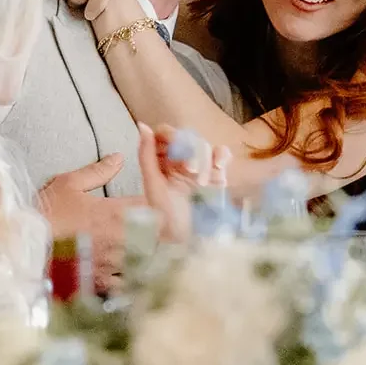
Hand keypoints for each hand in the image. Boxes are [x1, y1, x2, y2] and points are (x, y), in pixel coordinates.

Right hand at [38, 155, 143, 291]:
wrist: (26, 245)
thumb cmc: (47, 212)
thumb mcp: (69, 184)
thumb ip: (98, 171)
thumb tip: (119, 158)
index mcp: (114, 212)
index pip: (150, 206)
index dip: (156, 205)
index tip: (153, 204)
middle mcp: (119, 238)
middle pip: (155, 236)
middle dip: (156, 231)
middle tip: (154, 228)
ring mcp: (112, 261)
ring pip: (145, 260)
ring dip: (146, 254)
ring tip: (141, 250)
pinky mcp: (102, 280)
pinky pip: (128, 280)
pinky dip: (129, 276)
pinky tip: (125, 271)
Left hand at [137, 123, 229, 241]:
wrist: (184, 239)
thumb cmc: (163, 216)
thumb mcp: (153, 184)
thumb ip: (147, 155)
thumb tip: (142, 126)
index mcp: (159, 158)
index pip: (165, 134)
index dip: (174, 139)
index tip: (179, 157)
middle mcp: (177, 158)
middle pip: (188, 138)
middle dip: (192, 154)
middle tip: (192, 173)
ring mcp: (197, 164)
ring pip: (205, 146)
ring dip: (207, 162)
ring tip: (203, 182)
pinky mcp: (214, 172)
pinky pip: (221, 155)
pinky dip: (222, 159)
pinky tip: (219, 173)